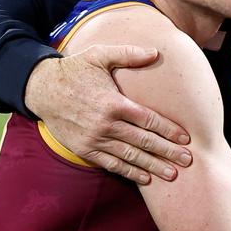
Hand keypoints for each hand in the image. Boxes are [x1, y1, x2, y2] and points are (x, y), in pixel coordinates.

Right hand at [24, 46, 192, 183]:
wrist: (42, 90)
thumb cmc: (75, 70)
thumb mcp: (99, 55)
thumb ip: (128, 54)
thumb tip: (155, 52)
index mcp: (114, 102)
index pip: (148, 120)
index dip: (169, 130)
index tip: (186, 138)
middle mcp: (106, 124)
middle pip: (144, 141)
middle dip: (168, 152)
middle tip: (188, 161)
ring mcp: (95, 139)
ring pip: (130, 156)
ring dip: (152, 167)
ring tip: (172, 175)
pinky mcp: (85, 149)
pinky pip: (111, 164)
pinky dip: (129, 172)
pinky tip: (145, 178)